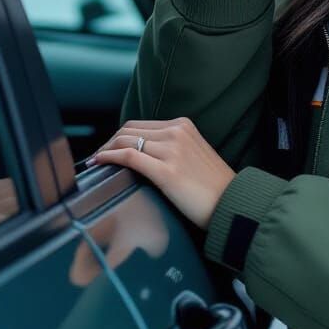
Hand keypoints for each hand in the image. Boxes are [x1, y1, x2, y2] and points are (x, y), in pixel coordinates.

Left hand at [86, 117, 236, 230]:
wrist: (232, 203)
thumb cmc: (213, 187)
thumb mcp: (194, 155)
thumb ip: (172, 149)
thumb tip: (144, 156)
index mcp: (183, 126)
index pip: (140, 125)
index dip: (118, 137)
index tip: (107, 150)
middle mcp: (177, 132)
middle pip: (129, 130)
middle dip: (108, 143)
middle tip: (97, 158)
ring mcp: (172, 149)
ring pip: (125, 141)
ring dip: (105, 151)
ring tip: (95, 163)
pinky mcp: (166, 170)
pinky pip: (129, 157)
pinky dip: (109, 158)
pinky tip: (99, 163)